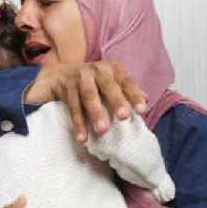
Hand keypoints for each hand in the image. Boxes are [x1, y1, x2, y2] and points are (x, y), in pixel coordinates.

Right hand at [25, 60, 148, 142]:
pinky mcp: (67, 88)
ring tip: (102, 130)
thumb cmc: (94, 82)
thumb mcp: (112, 82)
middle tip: (123, 117)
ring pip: (89, 96)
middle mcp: (97, 70)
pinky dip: (78, 124)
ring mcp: (80, 78)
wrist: (60, 74)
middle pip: (108, 86)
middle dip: (116, 101)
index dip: (134, 96)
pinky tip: (83, 138)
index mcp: (113, 69)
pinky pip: (73, 108)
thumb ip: (128, 91)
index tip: (142, 111)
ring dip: (96, 113)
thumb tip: (146, 101)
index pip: (127, 82)